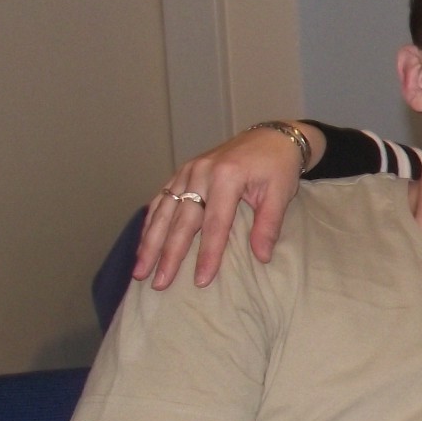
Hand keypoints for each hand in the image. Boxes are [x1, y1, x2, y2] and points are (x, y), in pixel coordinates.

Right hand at [135, 126, 315, 289]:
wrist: (271, 137)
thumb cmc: (278, 166)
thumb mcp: (280, 193)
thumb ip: (268, 225)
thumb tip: (261, 257)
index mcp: (226, 176)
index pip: (214, 224)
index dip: (207, 254)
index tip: (200, 281)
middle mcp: (201, 172)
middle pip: (181, 221)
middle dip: (168, 255)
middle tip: (158, 283)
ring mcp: (188, 171)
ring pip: (163, 211)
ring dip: (150, 243)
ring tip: (140, 270)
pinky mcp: (182, 172)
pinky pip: (161, 200)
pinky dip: (151, 223)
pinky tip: (143, 244)